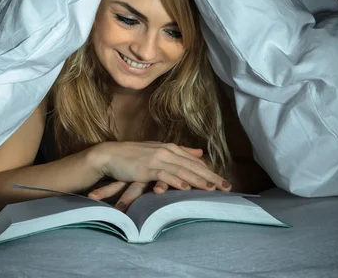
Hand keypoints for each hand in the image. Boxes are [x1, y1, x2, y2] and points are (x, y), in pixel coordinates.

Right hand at [89, 142, 230, 205]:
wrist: (111, 154)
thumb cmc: (134, 154)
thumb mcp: (159, 150)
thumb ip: (181, 151)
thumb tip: (200, 153)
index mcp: (171, 148)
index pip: (195, 161)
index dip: (210, 171)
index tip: (224, 181)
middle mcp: (167, 151)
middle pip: (193, 166)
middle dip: (210, 177)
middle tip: (226, 187)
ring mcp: (157, 159)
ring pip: (182, 170)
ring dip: (197, 180)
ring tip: (212, 188)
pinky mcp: (146, 167)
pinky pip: (164, 175)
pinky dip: (176, 181)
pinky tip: (186, 188)